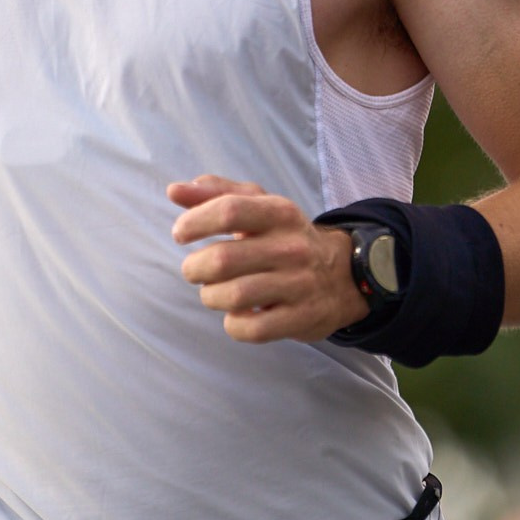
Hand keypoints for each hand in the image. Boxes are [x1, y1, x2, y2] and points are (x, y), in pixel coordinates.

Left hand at [169, 176, 368, 345]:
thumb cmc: (285, 238)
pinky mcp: (301, 318)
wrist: (345, 275)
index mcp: (279, 213)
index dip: (195, 222)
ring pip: (232, 297)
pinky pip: (251, 329)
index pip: (229, 211)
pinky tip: (237, 314)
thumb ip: (217, 194)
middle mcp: (291, 248)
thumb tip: (175, 191)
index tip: (180, 234)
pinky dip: (233, 324)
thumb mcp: (260, 207)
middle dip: (195, 268)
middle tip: (196, 270)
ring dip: (211, 297)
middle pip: (222, 260)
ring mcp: (299, 285)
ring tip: (214, 293)